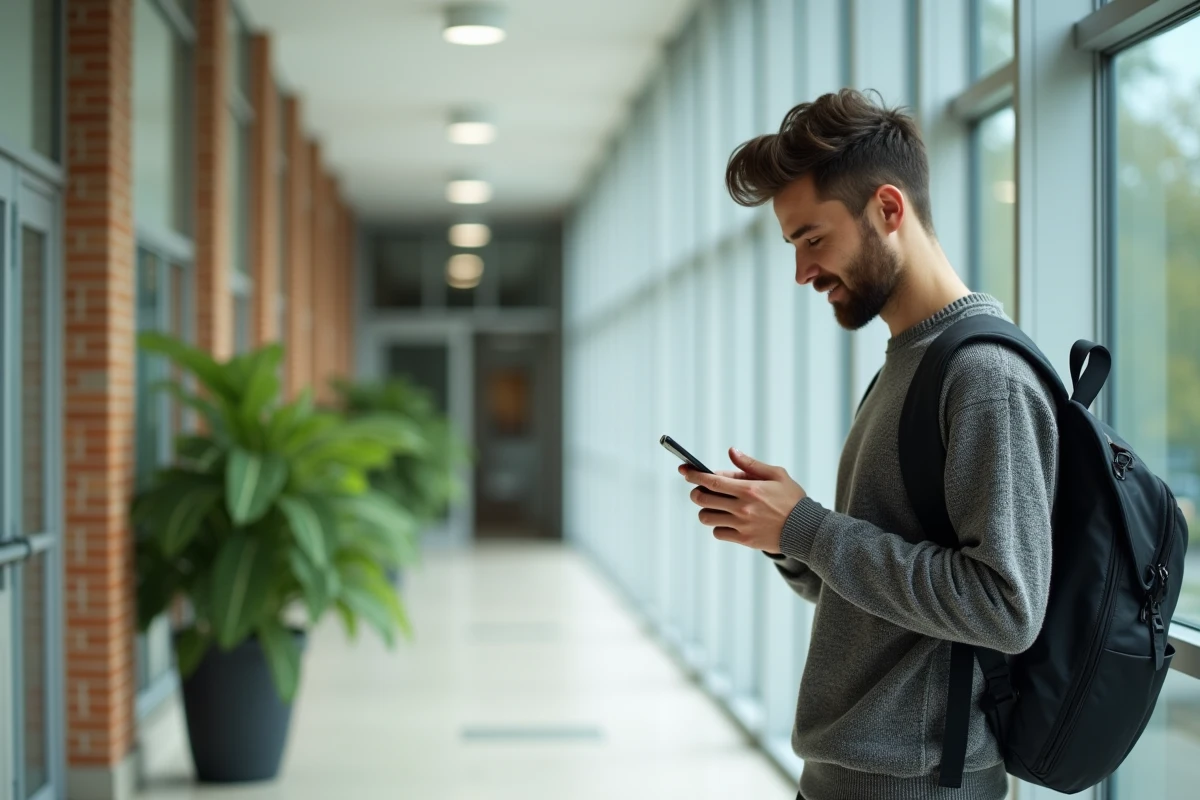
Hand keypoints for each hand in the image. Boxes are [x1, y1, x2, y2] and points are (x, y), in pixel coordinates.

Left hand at [679, 448, 806, 554]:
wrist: (806, 530)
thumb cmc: (792, 499)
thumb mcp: (777, 475)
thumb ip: (750, 464)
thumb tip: (731, 451)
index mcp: (749, 489)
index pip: (712, 481)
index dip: (694, 474)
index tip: (684, 469)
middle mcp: (742, 508)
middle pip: (702, 499)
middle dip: (696, 492)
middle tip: (699, 489)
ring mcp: (741, 525)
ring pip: (706, 517)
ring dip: (706, 510)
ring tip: (716, 506)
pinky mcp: (744, 540)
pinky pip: (718, 533)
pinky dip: (718, 526)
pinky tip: (727, 520)